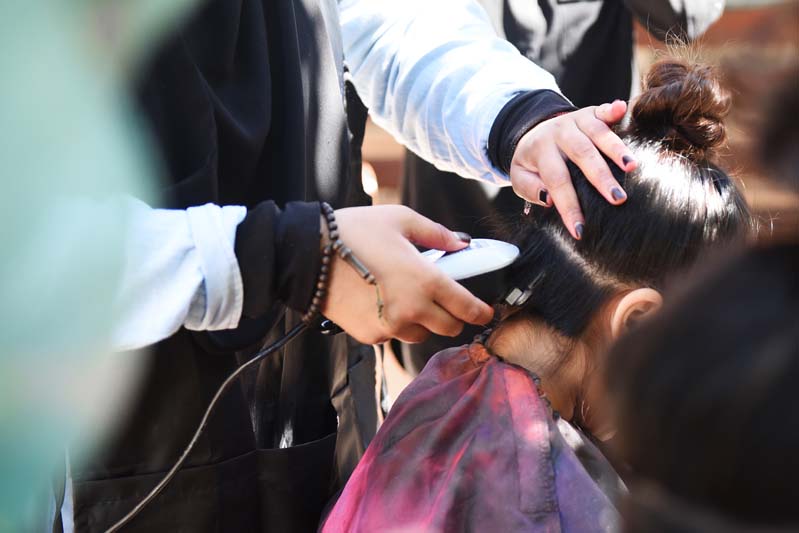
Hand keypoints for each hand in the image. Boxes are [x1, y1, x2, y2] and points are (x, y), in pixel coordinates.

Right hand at [322, 205, 493, 343]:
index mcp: (426, 281)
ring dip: (422, 321)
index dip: (481, 312)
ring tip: (405, 296)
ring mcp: (390, 327)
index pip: (468, 308)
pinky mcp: (370, 336)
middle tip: (443, 299)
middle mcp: (412, 309)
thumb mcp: (400, 219)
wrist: (307, 255)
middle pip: (449, 328)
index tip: (485, 311)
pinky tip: (380, 301)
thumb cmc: (354, 232)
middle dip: (452, 316)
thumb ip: (436, 233)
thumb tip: (460, 244)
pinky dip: (394, 323)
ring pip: (421, 334)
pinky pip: (393, 336)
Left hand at [510, 100, 637, 238]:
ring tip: (631, 167)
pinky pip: (603, 110)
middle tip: (618, 199)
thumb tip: (549, 199)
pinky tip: (622, 108)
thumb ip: (530, 188)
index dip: (569, 206)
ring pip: (598, 133)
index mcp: (540, 151)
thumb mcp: (520, 176)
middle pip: (582, 155)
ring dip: (616, 149)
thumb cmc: (532, 162)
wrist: (533, 130)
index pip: (557, 181)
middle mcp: (559, 133)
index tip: (580, 230)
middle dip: (601, 178)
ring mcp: (576, 120)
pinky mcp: (591, 112)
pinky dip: (613, 109)